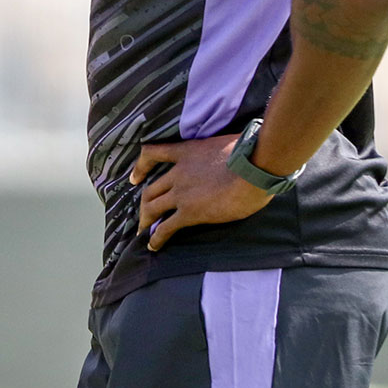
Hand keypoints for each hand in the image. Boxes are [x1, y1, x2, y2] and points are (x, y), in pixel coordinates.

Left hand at [129, 136, 272, 250]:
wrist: (252, 169)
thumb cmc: (249, 153)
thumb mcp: (226, 142)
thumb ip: (218, 150)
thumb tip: (229, 153)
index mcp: (186, 152)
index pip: (153, 154)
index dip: (140, 167)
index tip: (134, 178)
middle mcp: (178, 173)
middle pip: (151, 189)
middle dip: (144, 203)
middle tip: (143, 214)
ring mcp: (181, 193)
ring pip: (153, 207)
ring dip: (145, 220)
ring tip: (143, 231)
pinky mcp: (189, 212)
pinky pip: (166, 227)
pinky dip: (157, 237)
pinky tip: (154, 245)